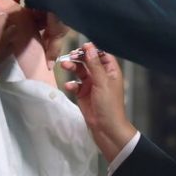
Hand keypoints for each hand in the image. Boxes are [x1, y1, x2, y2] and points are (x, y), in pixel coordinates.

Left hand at [12, 0, 70, 67]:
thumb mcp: (58, 36)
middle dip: (22, 23)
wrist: (62, 0)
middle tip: (12, 31)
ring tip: (7, 20)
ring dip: (16, 11)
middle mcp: (41, 10)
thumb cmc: (62, 18)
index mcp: (48, 20)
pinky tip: (11, 5)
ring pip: (22, 6)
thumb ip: (53, 51)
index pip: (37, 28)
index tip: (23, 41)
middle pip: (28, 17)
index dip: (31, 33)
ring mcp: (35, 1)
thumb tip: (49, 68)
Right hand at [60, 42, 136, 161]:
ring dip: (72, 68)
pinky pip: (75, 85)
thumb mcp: (102, 82)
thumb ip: (94, 64)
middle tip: (70, 56)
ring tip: (64, 66)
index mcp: (111, 71)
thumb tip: (89, 46)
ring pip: (80, 71)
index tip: (82, 47)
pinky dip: (71, 84)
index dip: (92, 50)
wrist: (106, 129)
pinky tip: (69, 86)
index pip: (102, 55)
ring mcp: (91, 85)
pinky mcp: (83, 94)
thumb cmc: (109, 104)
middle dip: (79, 58)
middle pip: (89, 61)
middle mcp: (101, 76)